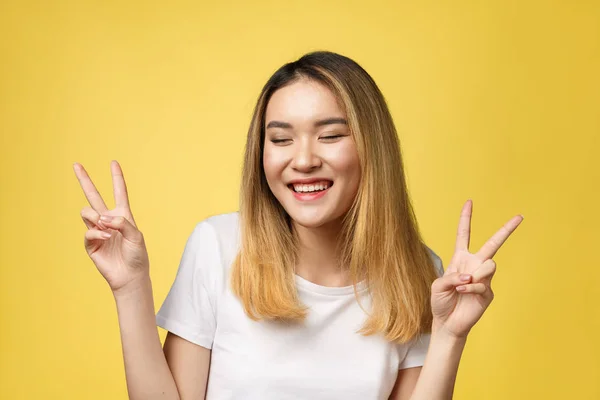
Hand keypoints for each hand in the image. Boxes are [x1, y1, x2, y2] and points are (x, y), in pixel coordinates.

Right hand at [73, 160, 149, 292]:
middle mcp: (108, 220)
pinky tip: (105, 237)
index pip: (119, 192)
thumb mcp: (137, 236)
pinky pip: (88, 231)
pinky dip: (97, 232)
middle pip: (94, 196)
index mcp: (123, 215)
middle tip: (76, 164)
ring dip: (95, 216)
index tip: (114, 162)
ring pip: (87, 212)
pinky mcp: (90, 243)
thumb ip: (122, 223)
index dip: (117, 178)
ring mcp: (98, 230)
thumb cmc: (137, 256)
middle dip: (85, 180)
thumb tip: (103, 218)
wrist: (130, 276)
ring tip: (105, 227)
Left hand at [431, 200, 522, 338]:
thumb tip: (470, 275)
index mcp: (460, 258)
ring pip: (490, 264)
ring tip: (462, 285)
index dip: (466, 218)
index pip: (464, 234)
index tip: (469, 201)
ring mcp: (483, 278)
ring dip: (474, 274)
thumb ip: (452, 276)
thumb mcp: (438, 285)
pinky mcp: (488, 292)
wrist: (447, 322)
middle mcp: (474, 265)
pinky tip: (463, 292)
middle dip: (506, 229)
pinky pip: (482, 283)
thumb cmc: (441, 302)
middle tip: (520, 217)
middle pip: (493, 243)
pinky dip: (470, 287)